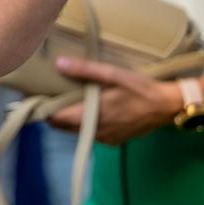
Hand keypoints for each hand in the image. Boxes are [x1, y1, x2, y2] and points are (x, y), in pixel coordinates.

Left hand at [47, 57, 182, 145]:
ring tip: (67, 98)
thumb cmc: (140, 89)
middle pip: (63, 126)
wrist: (168, 107)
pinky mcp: (115, 140)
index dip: (42, 108)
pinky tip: (91, 108)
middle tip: (50, 94)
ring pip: (77, 130)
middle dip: (54, 112)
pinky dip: (86, 122)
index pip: (54, 119)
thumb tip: (58, 64)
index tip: (35, 96)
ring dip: (70, 117)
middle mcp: (95, 132)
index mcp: (90, 117)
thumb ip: (85, 70)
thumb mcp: (112, 74)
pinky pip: (92, 132)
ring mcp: (105, 139)